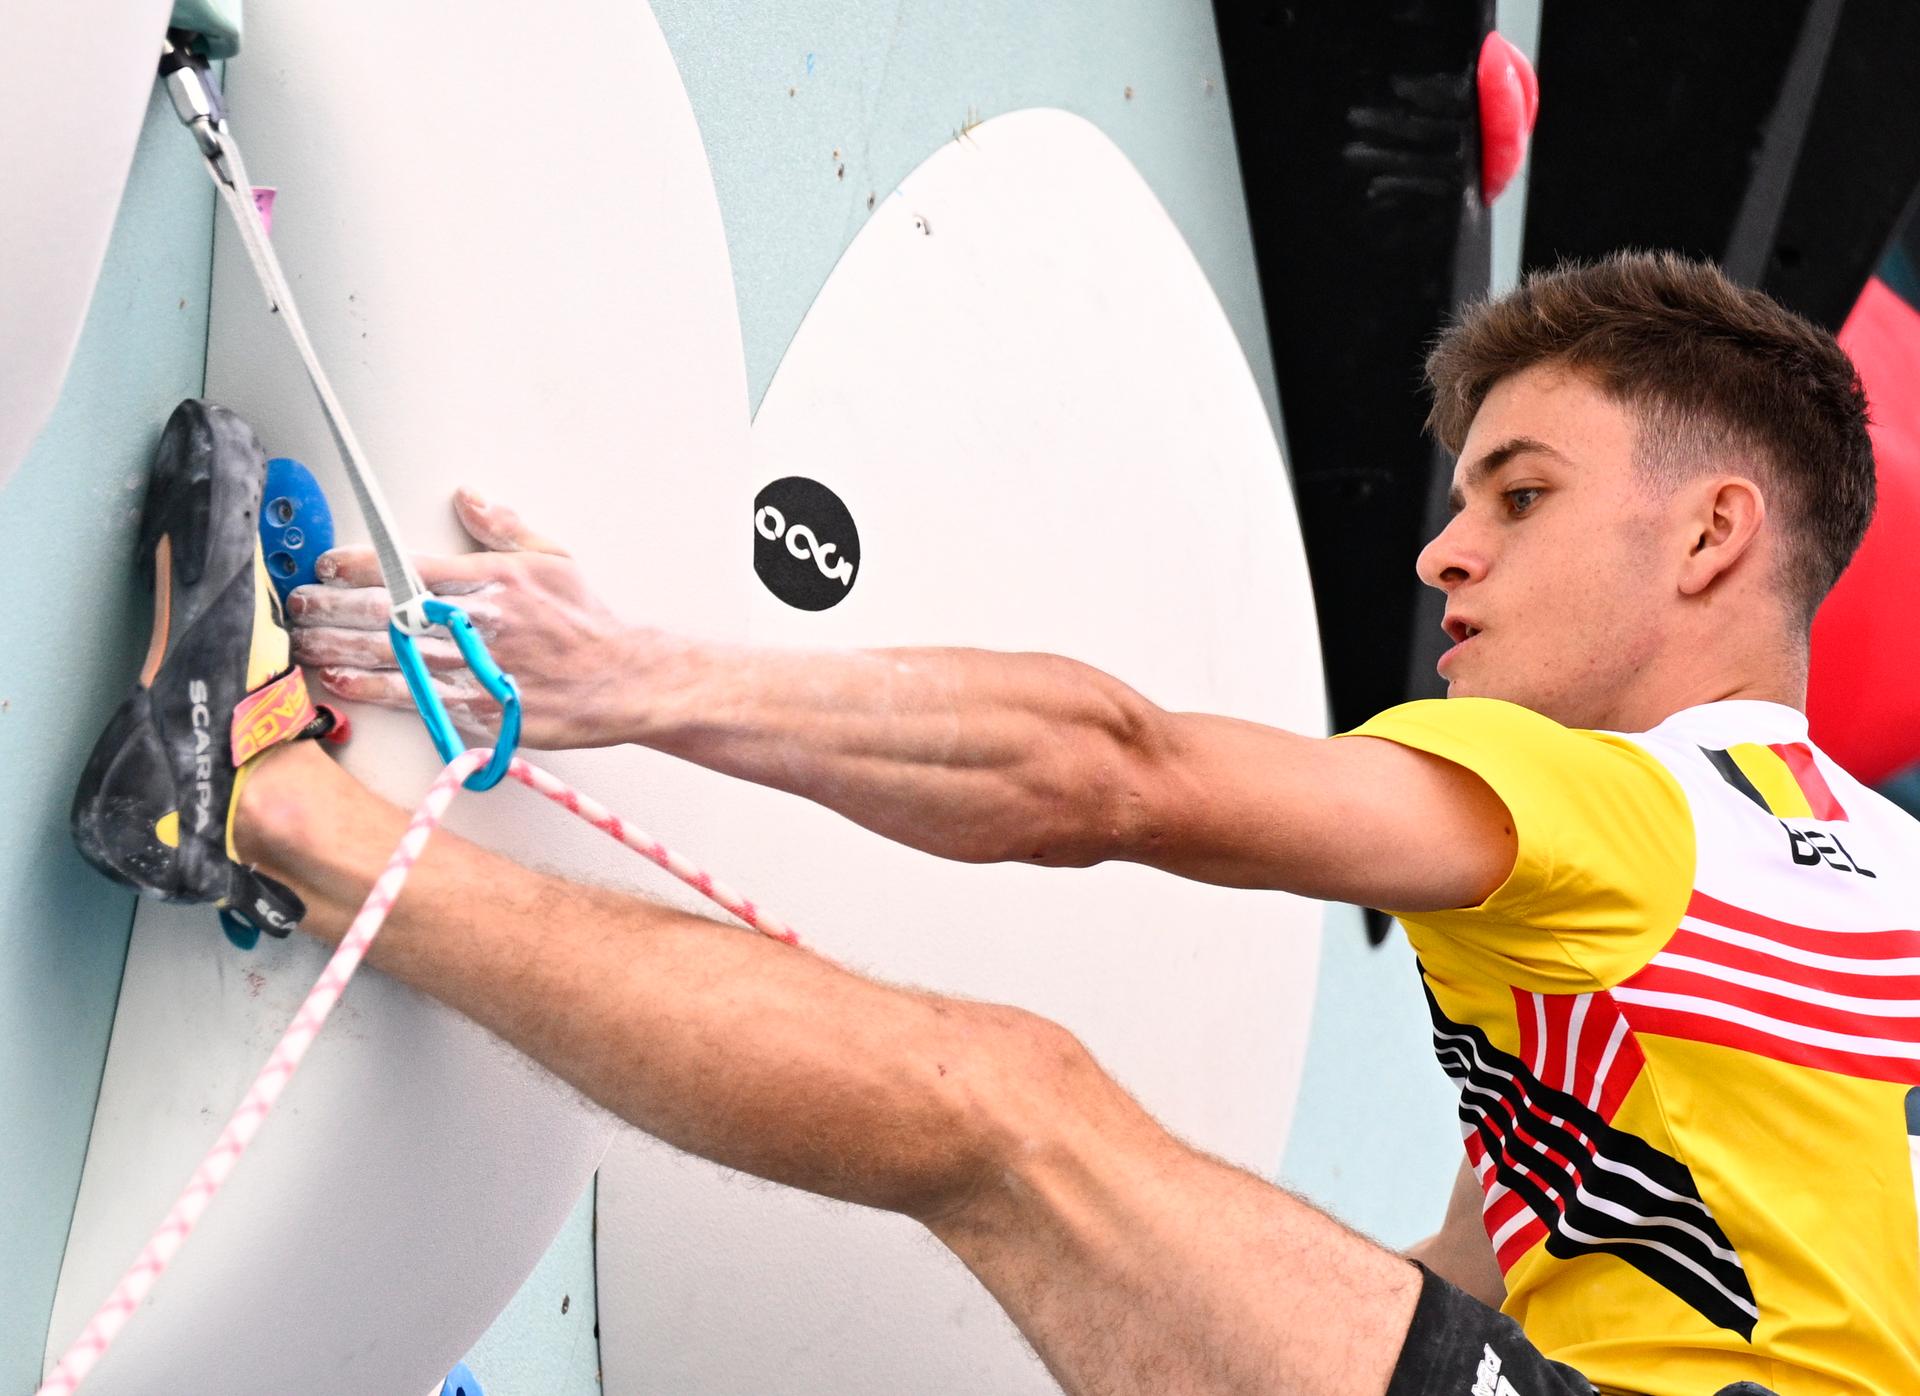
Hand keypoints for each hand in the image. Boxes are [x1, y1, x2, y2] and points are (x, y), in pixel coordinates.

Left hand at [288, 489, 642, 749]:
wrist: (622, 680)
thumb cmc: (588, 622)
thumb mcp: (554, 559)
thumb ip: (504, 528)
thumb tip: (468, 497)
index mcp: (491, 580)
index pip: (407, 567)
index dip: (357, 564)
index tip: (327, 565)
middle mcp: (476, 621)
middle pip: (385, 612)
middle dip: (332, 606)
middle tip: (299, 604)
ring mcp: (474, 667)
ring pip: (389, 655)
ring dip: (339, 647)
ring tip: (305, 641)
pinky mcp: (477, 706)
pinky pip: (413, 696)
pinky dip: (372, 688)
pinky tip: (341, 680)